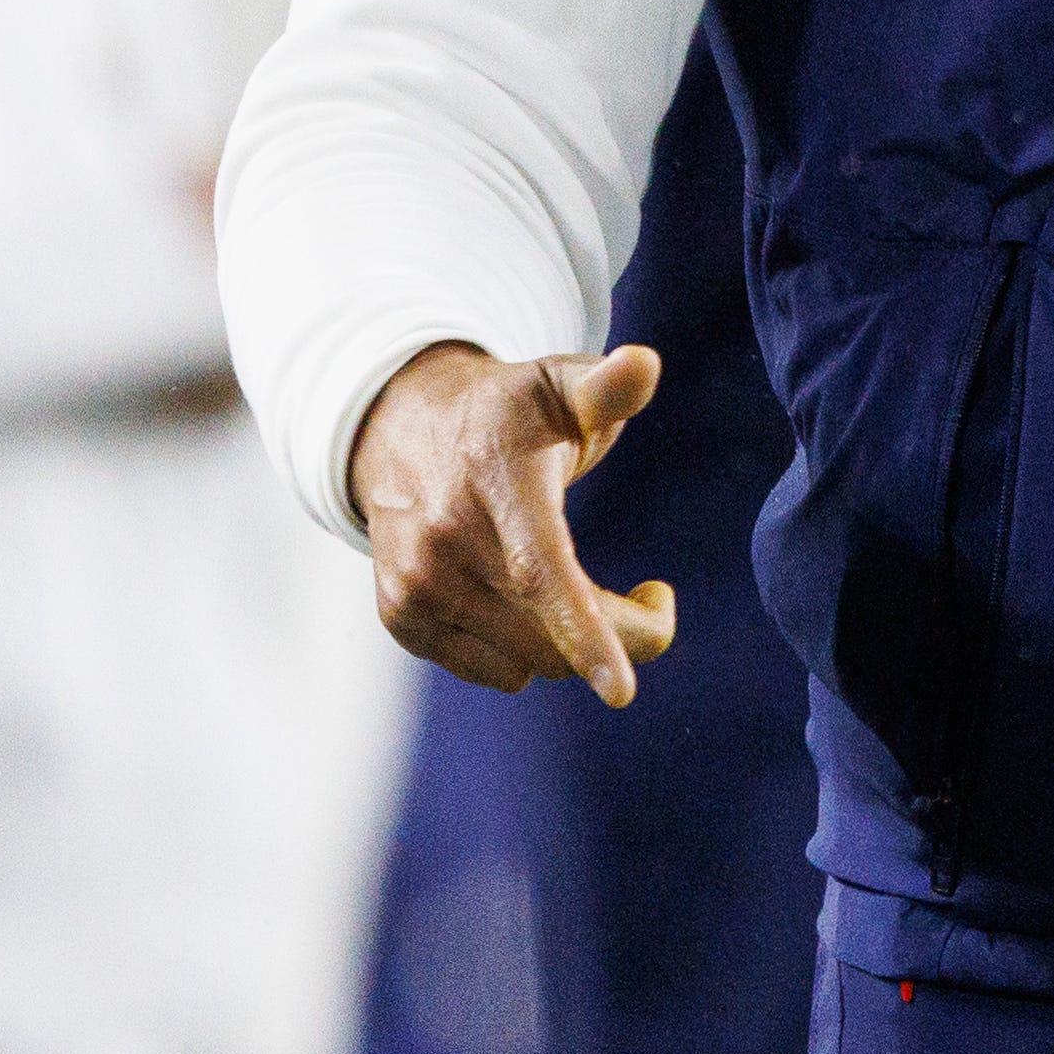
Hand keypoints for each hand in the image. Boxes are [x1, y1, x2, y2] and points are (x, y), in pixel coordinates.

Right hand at [349, 343, 680, 705]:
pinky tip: (533, 604)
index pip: (541, 570)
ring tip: (595, 592)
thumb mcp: (558, 384)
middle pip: (551, 632)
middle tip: (653, 598)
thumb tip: (645, 363)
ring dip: (579, 644)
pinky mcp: (401, 618)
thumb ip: (608, 384)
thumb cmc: (508, 412)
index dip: (587, 629)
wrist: (399, 428)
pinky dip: (532, 653)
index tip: (624, 690)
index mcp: (495, 480)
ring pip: (530, 660)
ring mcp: (416, 584)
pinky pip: (497, 671)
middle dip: (625, 632)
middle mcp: (445, 538)